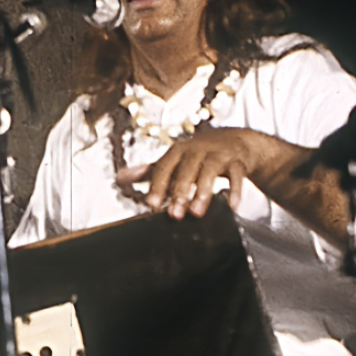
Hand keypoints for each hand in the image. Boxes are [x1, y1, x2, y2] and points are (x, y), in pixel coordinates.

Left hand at [115, 131, 256, 218]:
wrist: (236, 141)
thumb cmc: (200, 153)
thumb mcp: (174, 159)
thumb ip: (149, 170)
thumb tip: (118, 177)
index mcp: (179, 150)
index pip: (165, 167)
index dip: (157, 184)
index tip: (150, 203)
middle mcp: (197, 149)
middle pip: (186, 169)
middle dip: (179, 191)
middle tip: (174, 214)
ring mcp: (218, 154)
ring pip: (210, 171)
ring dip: (202, 191)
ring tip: (197, 212)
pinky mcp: (237, 161)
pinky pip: (236, 175)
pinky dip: (235, 190)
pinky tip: (232, 206)